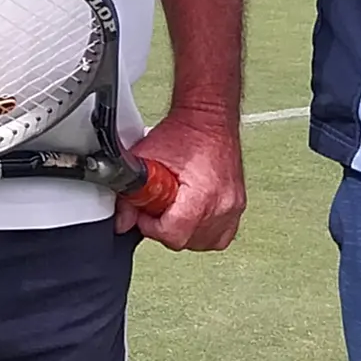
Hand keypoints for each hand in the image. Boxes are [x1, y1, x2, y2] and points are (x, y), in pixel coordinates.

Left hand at [120, 110, 242, 249]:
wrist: (208, 118)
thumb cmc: (184, 133)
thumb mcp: (146, 160)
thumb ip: (129, 194)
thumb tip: (122, 221)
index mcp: (203, 194)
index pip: (174, 235)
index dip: (152, 228)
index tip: (146, 214)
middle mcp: (223, 204)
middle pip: (187, 241)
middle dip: (166, 229)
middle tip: (157, 209)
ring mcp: (233, 206)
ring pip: (204, 242)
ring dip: (185, 232)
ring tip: (173, 211)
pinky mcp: (237, 205)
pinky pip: (221, 236)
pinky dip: (204, 232)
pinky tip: (191, 218)